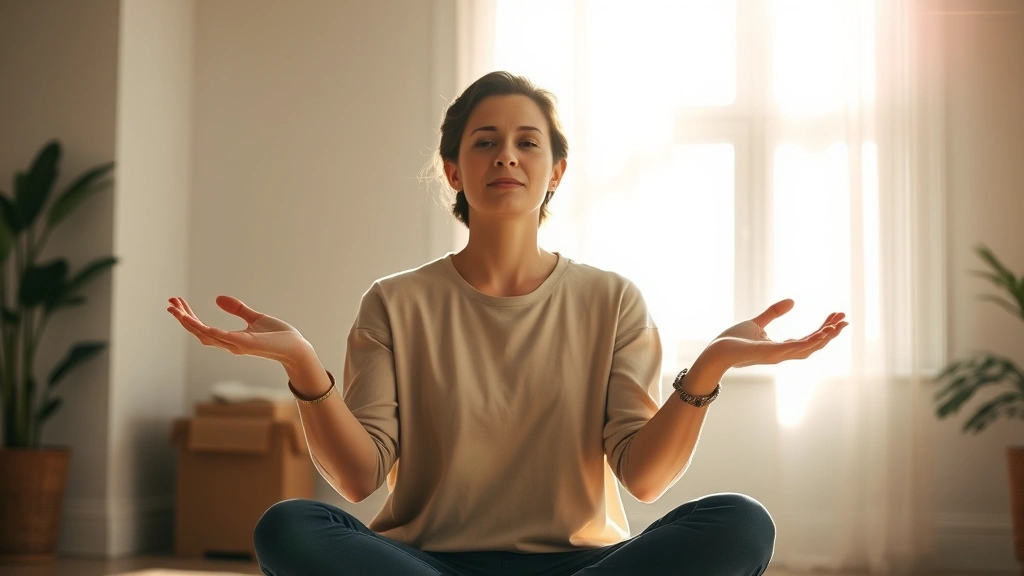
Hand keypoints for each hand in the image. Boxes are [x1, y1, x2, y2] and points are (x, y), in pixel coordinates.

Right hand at [167, 295, 311, 366]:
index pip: (202, 328)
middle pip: (199, 332)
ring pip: (206, 336)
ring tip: (175, 310)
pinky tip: (200, 324)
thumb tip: (217, 299)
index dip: (188, 317)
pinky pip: (224, 338)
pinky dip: (211, 332)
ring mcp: (236, 346)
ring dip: (190, 324)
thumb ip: (237, 309)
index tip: (176, 303)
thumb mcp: (254, 317)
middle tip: (170, 304)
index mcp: (230, 339)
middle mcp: (229, 344)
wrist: (296, 347)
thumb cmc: (278, 336)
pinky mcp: (247, 344)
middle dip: (183, 319)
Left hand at [706, 299, 847, 369]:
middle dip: (830, 333)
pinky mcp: (770, 353)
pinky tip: (821, 333)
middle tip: (845, 319)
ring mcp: (778, 355)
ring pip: (808, 348)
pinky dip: (809, 341)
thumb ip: (774, 313)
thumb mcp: (758, 323)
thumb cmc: (733, 341)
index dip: (824, 328)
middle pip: (814, 344)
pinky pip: (794, 348)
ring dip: (824, 337)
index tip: (836, 315)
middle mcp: (783, 354)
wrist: (716, 350)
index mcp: (782, 347)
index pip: (808, 338)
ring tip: (838, 325)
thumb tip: (792, 301)